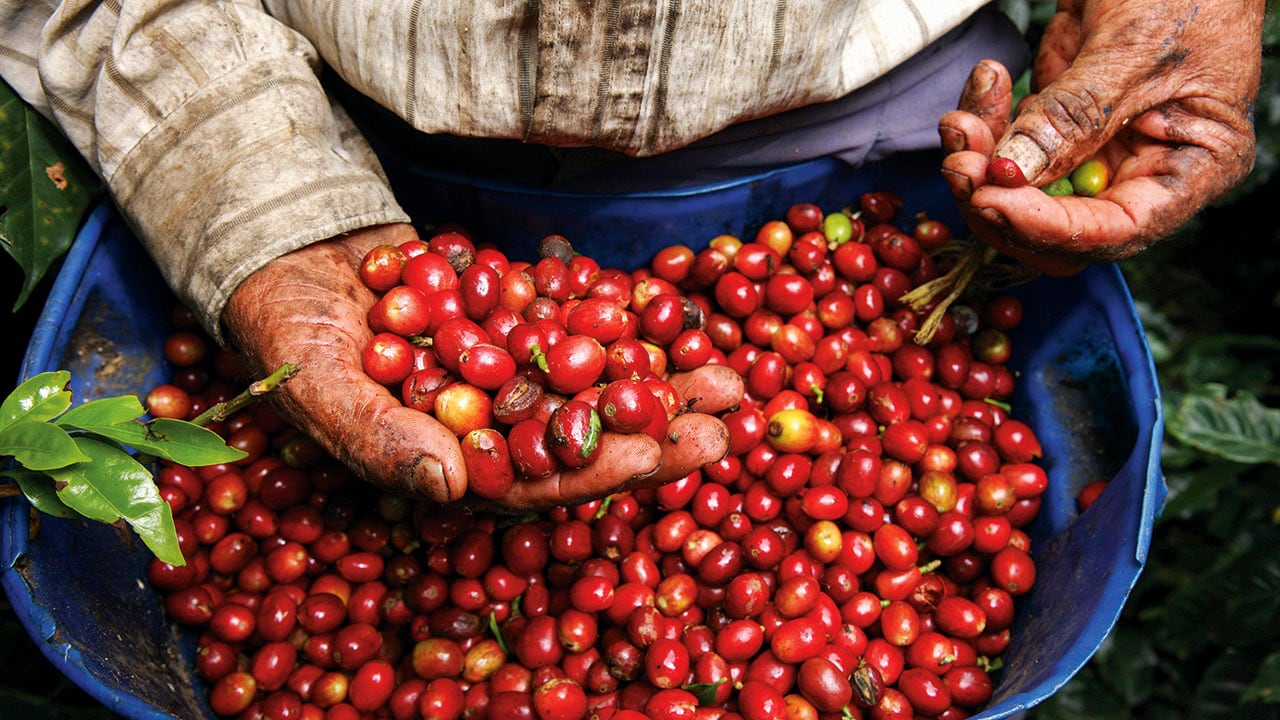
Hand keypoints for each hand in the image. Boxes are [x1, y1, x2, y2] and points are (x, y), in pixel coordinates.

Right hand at [222, 223, 742, 509]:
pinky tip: (683, 320)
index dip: (593, 470)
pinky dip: (629, 323)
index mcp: (448, 463)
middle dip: (656, 433)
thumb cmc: (284, 330)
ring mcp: (509, 373)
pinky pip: (582, 327)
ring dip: (662, 383)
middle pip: (584, 438)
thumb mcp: (317, 382)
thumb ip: (378, 437)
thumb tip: (448, 484)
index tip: (655, 453)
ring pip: (597, 385)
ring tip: (730, 377)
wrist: (287, 249)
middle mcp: (489, 427)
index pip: (531, 480)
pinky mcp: (519, 321)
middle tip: (727, 423)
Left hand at [938, 0, 1262, 274]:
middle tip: (962, 162)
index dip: (1047, 227)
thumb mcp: (1134, 52)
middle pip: (1056, 228)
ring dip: (980, 161)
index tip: (991, 201)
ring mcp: (1096, 152)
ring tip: (961, 120)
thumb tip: (1015, 172)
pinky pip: (1008, 148)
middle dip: (999, 199)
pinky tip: (985, 82)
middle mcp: (1143, 172)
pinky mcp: (1059, 126)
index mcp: (1193, 169)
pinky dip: (984, 124)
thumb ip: (1076, 116)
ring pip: (1021, 193)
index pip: (1113, 230)